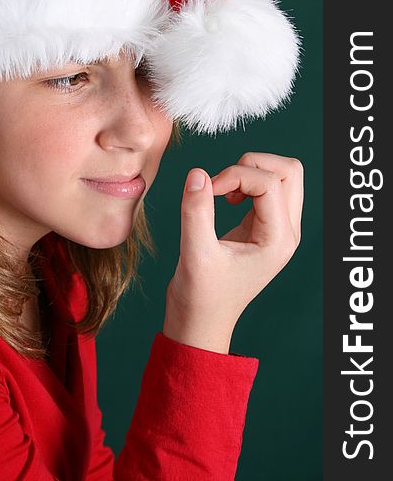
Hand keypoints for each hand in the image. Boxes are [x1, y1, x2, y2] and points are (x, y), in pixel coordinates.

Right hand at [163, 152, 303, 353]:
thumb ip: (196, 210)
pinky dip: (245, 182)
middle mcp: (285, 232)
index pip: (270, 182)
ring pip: (281, 176)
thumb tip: (197, 173)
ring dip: (250, 172)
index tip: (207, 190)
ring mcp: (277, 229)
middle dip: (254, 165)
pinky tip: (226, 199)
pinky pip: (266, 188)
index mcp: (279, 240)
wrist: (201, 320)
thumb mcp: (195, 252)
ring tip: (224, 192)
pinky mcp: (262, 226)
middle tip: (224, 183)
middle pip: (290, 172)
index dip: (235, 175)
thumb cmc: (201, 296)